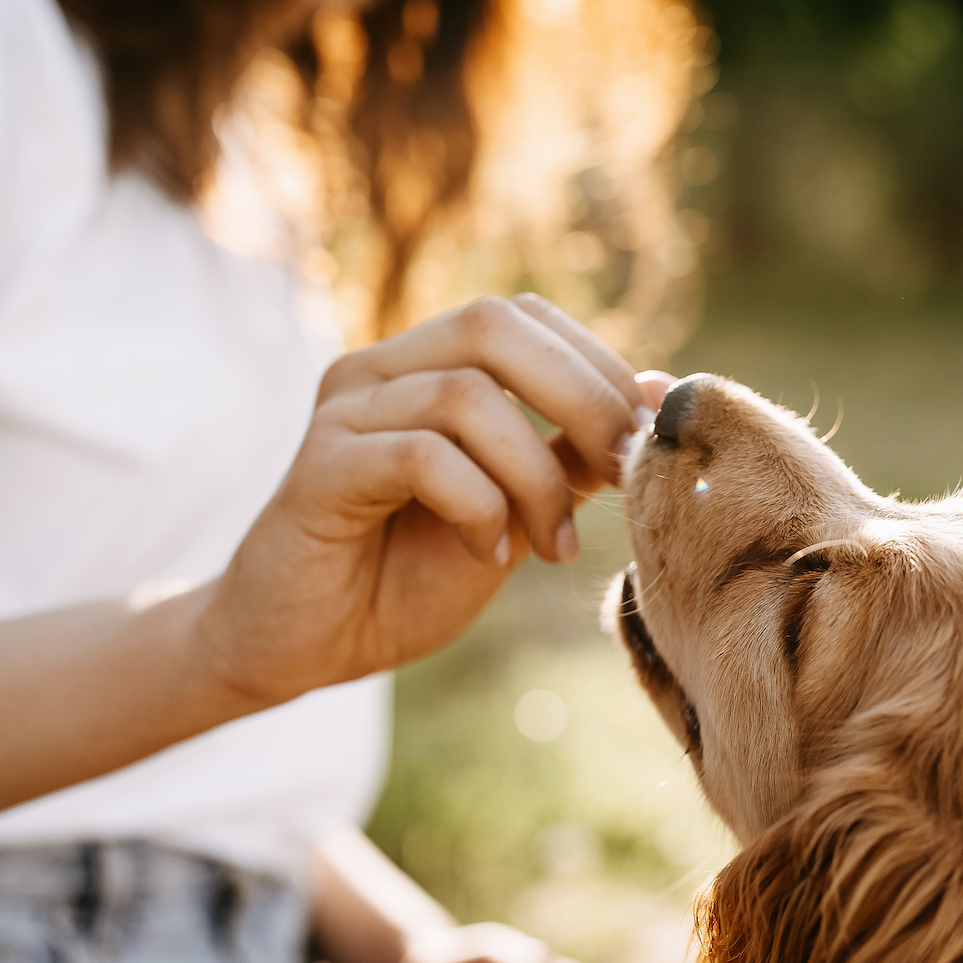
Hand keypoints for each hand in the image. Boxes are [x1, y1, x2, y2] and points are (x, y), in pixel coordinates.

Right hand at [195, 294, 652, 705]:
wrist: (304, 645)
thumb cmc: (406, 577)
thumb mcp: (515, 511)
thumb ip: (571, 456)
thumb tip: (658, 396)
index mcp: (425, 363)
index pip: (524, 317)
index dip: (597, 367)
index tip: (642, 444)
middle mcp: (379, 368)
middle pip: (495, 325)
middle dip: (580, 398)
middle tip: (620, 475)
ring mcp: (344, 411)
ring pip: (465, 395)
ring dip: (533, 476)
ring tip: (549, 546)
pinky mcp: (319, 467)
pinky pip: (421, 456)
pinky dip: (478, 505)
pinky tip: (489, 553)